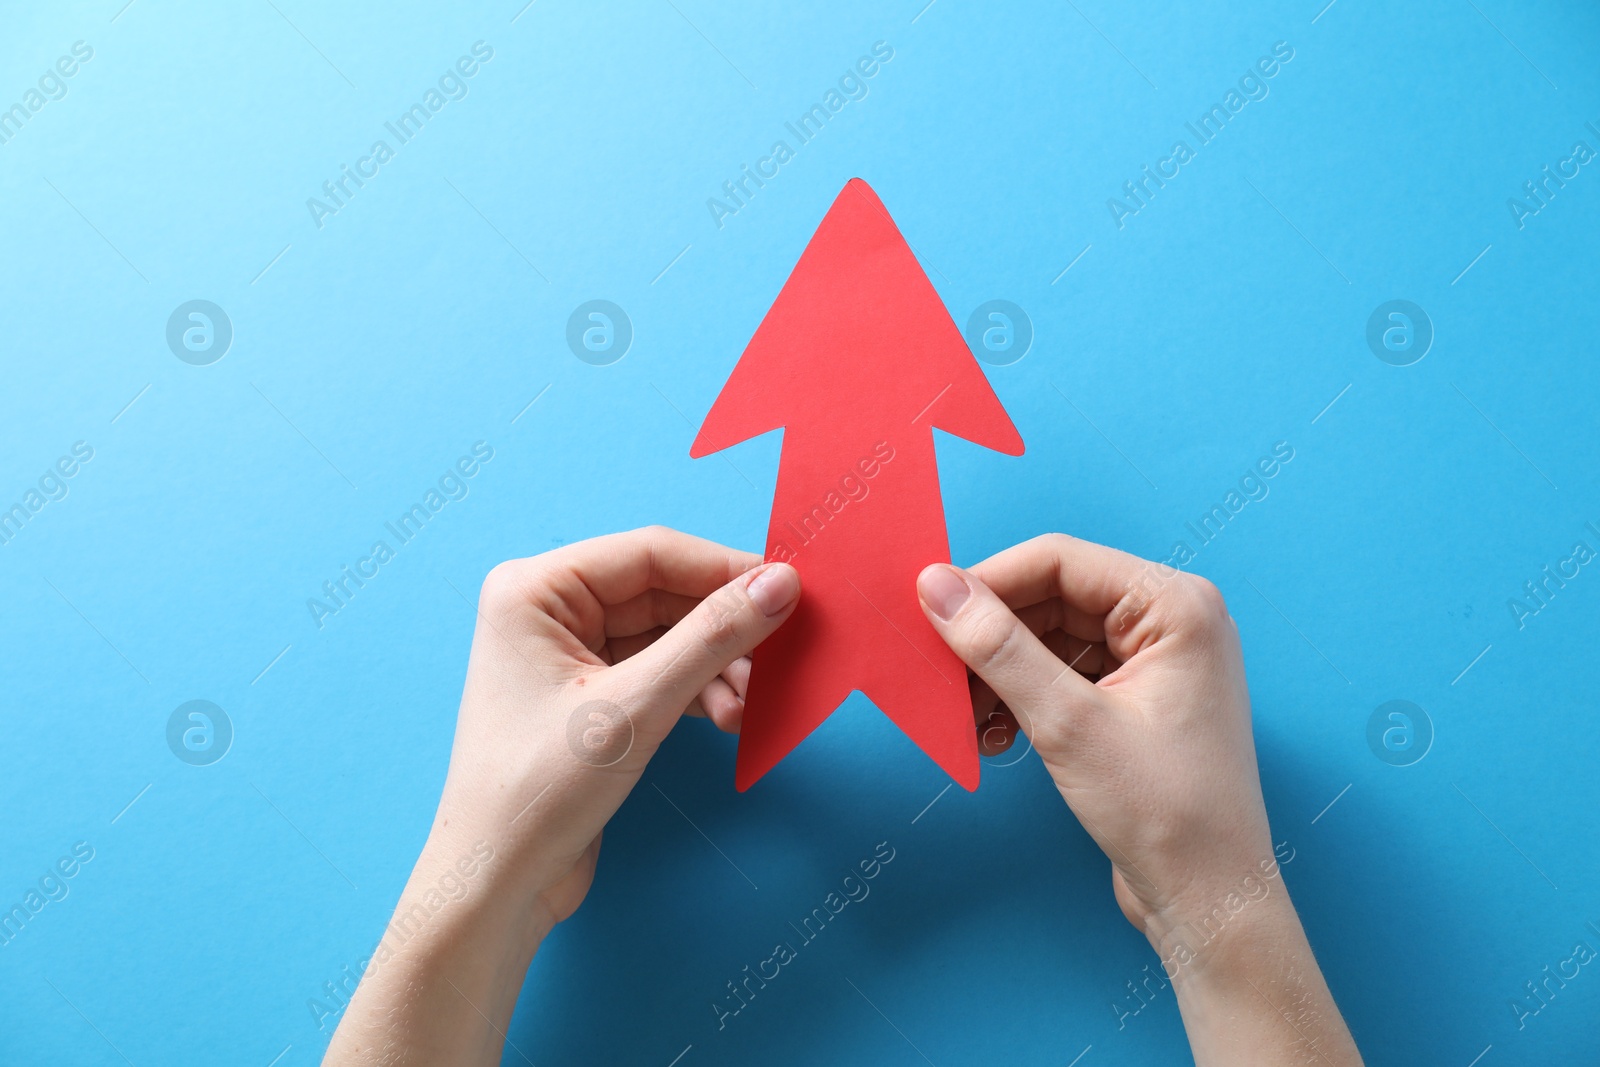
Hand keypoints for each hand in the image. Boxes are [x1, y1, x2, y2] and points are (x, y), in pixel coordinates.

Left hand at [325, 527, 799, 1065]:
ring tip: (754, 702)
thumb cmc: (537, 793)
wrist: (496, 884)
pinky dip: (699, 689)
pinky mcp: (589, 696)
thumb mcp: (635, 708)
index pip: (650, 553)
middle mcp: (547, 610)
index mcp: (535, 590)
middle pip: (664, 592)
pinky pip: (660, 670)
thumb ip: (711, 638)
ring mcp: (568, 654)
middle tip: (786, 652)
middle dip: (725, 626)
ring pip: (669, 634)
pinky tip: (730, 716)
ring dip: (718, 664)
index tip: (793, 589)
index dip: (726, 569)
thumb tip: (780, 585)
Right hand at [917, 534, 1360, 1064]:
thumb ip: (997, 647)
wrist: (1209, 901)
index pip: (1059, 561)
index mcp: (1175, 605)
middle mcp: (1171, 620)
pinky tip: (994, 735)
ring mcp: (1155, 661)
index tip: (927, 611)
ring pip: (1050, 638)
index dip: (987, 582)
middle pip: (1051, 597)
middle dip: (990, 636)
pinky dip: (1022, 698)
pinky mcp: (1136, 700)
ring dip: (1000, 673)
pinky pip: (1063, 674)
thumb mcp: (1068, 723)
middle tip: (938, 675)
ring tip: (966, 719)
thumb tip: (936, 585)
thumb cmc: (1166, 813)